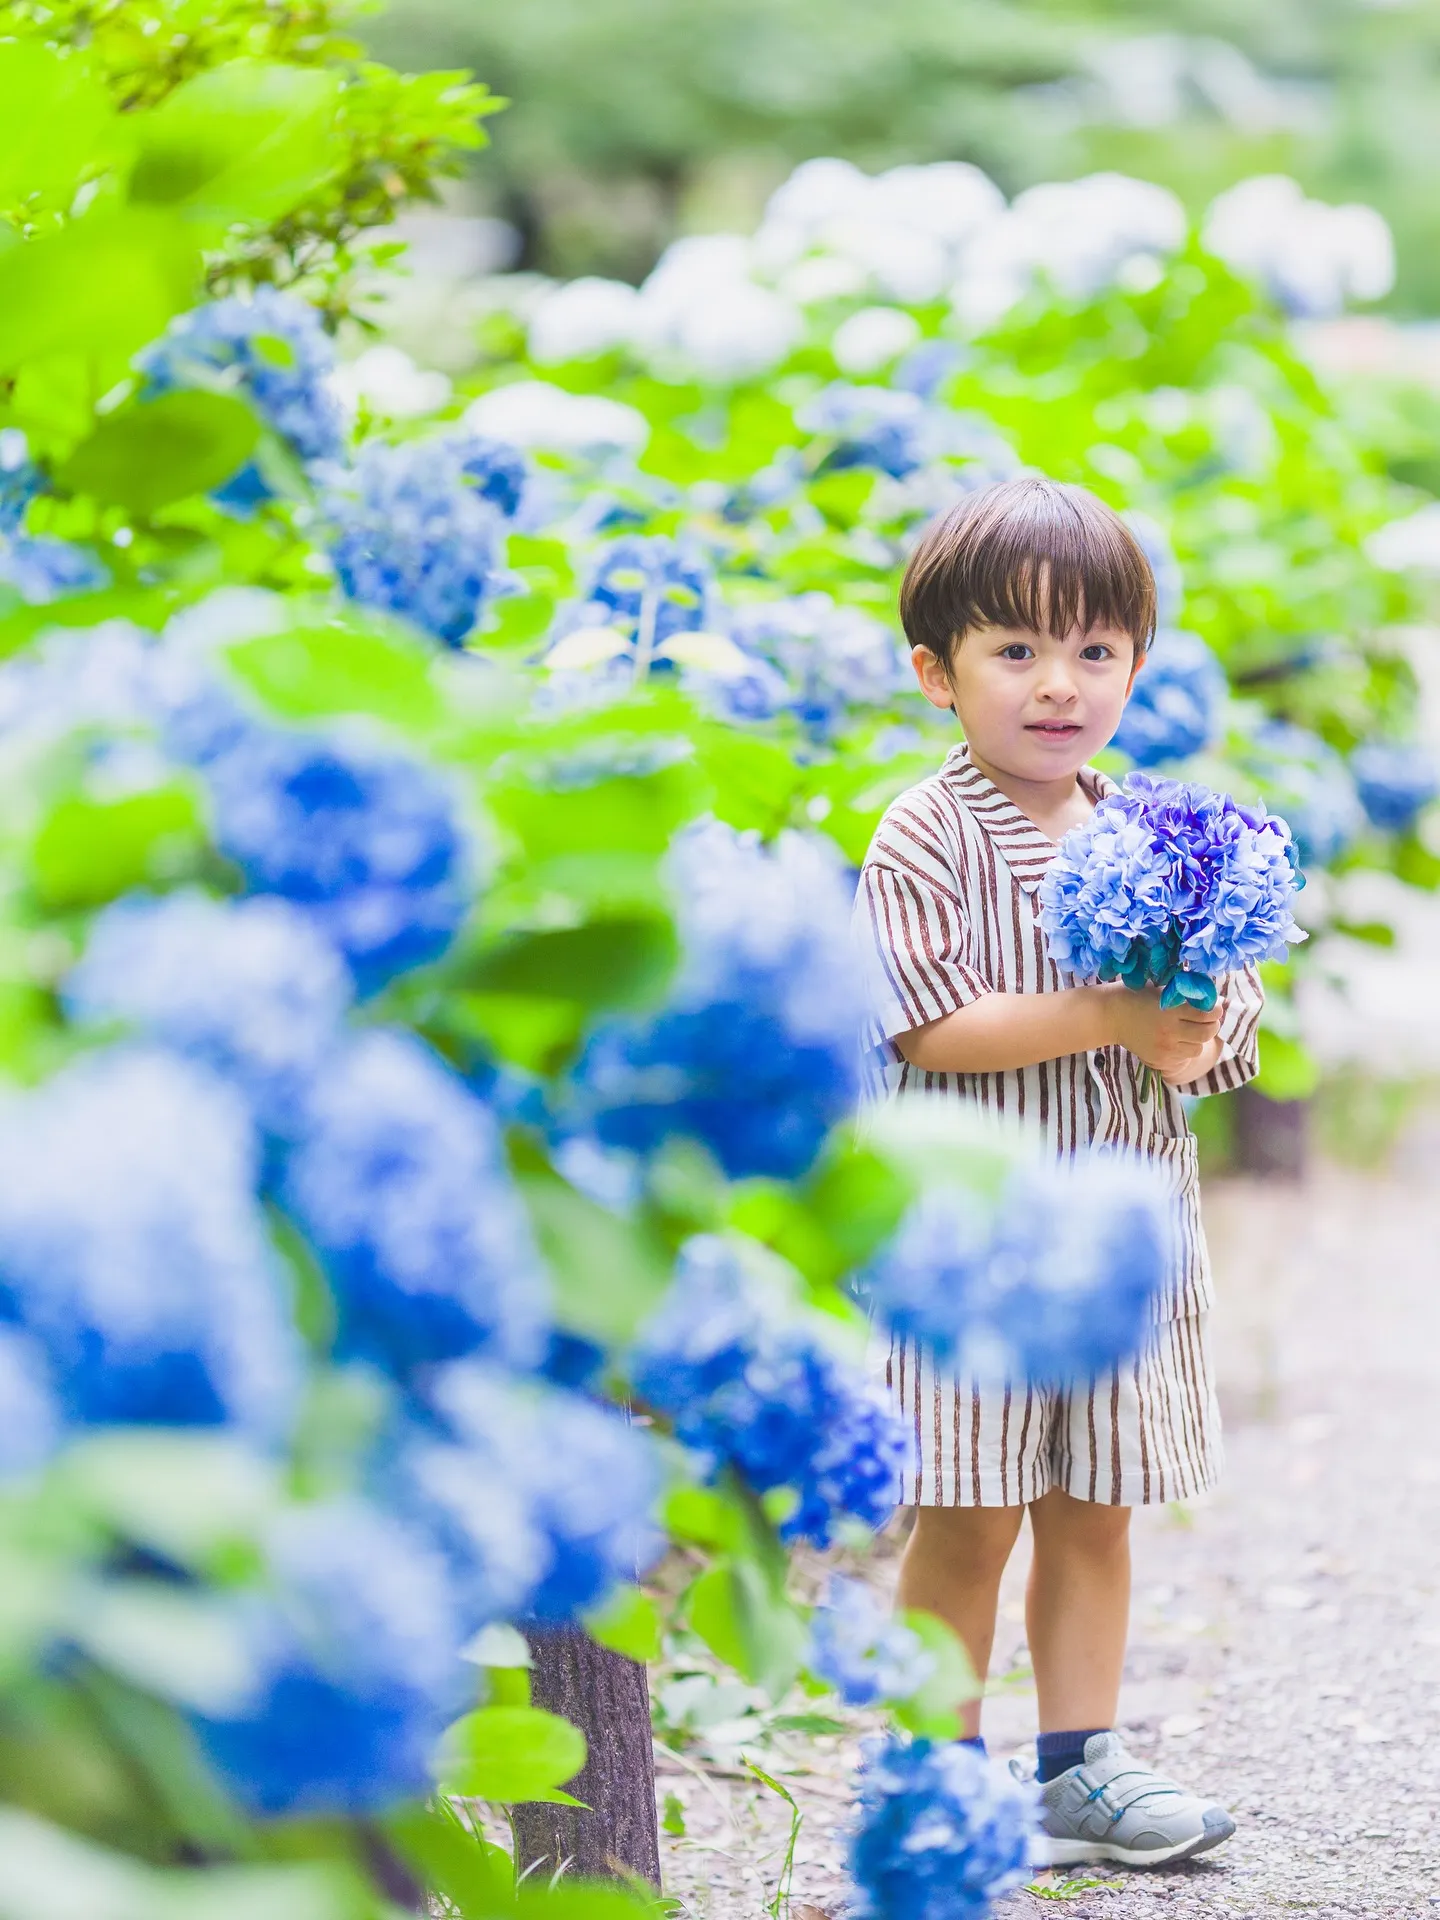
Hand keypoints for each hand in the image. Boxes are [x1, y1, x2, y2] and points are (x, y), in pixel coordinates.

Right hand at [1105, 986, 1223, 1081]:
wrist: (1110, 1016)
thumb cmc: (1137, 996)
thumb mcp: (1162, 988)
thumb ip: (1185, 993)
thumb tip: (1211, 997)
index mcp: (1172, 1009)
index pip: (1209, 1013)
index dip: (1216, 1009)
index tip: (1213, 1007)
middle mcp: (1170, 1030)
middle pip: (1208, 1032)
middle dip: (1212, 1025)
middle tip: (1206, 1020)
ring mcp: (1165, 1048)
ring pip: (1198, 1048)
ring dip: (1198, 1039)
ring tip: (1189, 1031)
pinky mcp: (1159, 1060)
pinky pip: (1183, 1058)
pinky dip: (1184, 1049)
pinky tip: (1176, 1040)